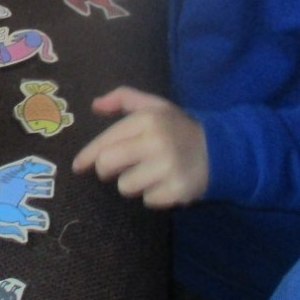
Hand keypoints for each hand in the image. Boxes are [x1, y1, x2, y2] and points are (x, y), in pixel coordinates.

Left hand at [71, 87, 208, 206]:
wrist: (221, 149)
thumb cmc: (178, 128)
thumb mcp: (154, 106)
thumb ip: (123, 98)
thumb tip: (95, 105)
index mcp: (146, 120)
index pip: (105, 141)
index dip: (87, 156)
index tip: (78, 167)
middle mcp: (155, 142)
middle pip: (107, 165)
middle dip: (107, 170)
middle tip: (119, 167)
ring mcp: (168, 167)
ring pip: (126, 186)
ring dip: (133, 183)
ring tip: (150, 173)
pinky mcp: (178, 190)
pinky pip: (148, 200)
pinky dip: (154, 196)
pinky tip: (165, 183)